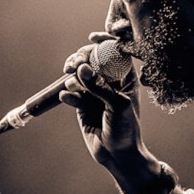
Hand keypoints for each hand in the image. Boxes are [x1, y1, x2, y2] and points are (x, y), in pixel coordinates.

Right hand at [58, 32, 158, 193]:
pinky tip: (67, 98)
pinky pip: (71, 92)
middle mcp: (109, 81)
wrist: (116, 155)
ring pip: (80, 73)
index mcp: (126, 77)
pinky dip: (68, 93)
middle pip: (93, 59)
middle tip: (74, 64)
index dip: (105, 41)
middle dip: (82, 57)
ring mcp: (94, 91)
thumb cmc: (126, 129)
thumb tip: (82, 68)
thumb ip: (100, 87)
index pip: (116, 51)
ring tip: (71, 82)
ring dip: (73, 74)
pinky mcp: (81, 104)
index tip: (93, 38)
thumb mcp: (118, 106)